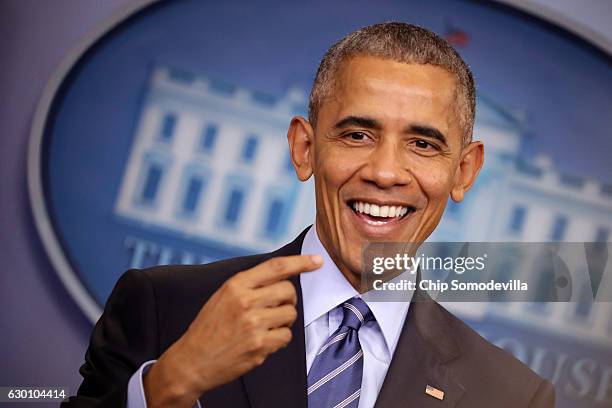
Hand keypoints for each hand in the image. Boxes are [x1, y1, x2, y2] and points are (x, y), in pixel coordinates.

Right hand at [143, 255, 322, 406]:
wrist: (192, 360)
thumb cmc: (209, 327)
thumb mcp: (223, 296)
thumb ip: (250, 285)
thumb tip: (283, 276)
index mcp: (236, 285)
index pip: (276, 267)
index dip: (300, 262)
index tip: (317, 260)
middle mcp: (245, 301)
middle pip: (289, 291)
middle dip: (288, 300)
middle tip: (274, 308)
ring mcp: (253, 324)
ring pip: (291, 314)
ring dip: (283, 320)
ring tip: (264, 326)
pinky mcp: (259, 345)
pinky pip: (286, 336)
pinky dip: (279, 339)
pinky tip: (262, 341)